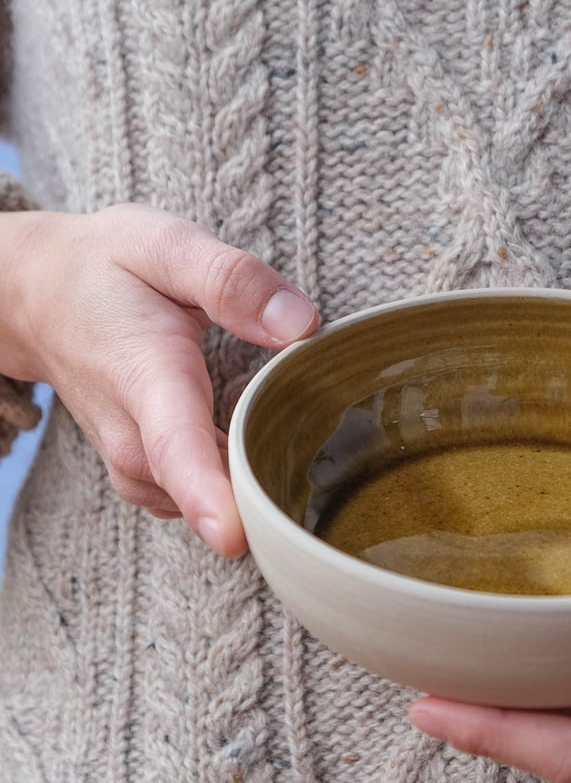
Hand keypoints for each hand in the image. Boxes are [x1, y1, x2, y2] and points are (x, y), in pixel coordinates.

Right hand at [0, 204, 318, 555]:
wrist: (37, 296)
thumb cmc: (106, 268)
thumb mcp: (167, 246)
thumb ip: (232, 282)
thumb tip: (300, 323)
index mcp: (147, 376)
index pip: (175, 448)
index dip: (206, 496)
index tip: (233, 536)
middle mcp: (135, 435)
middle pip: (203, 494)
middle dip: (262, 495)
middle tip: (320, 457)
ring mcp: (135, 464)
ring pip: (205, 503)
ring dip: (252, 485)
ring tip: (284, 435)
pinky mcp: (144, 475)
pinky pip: (199, 500)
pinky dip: (233, 484)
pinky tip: (256, 447)